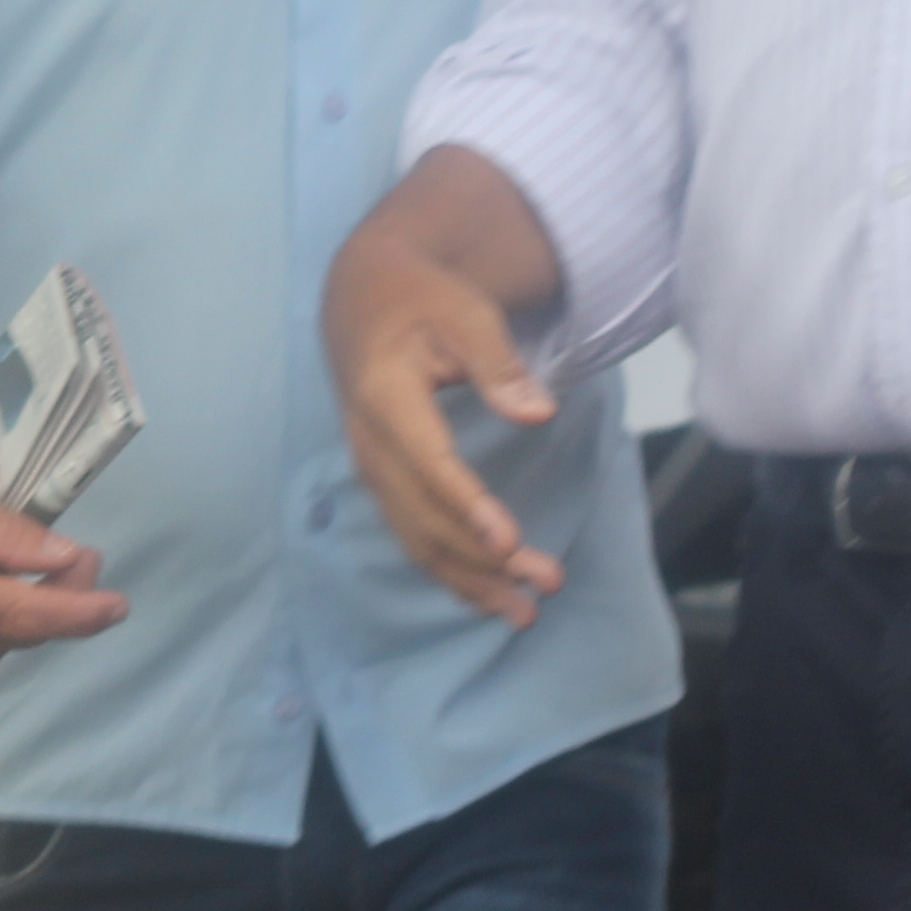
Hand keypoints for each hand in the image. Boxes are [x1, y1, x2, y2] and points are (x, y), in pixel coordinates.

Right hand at [0, 473, 121, 691]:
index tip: (118, 605)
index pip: (30, 616)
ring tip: (9, 568)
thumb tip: (70, 560)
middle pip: (23, 631)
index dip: (80, 613)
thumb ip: (12, 535)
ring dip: (22, 613)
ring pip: (3, 645)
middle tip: (76, 558)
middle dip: (57, 599)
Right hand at [323, 231, 567, 627]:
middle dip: (483, 559)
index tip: (509, 543)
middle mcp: (368, 440)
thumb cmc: (421, 298)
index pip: (428, 462)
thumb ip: (499, 362)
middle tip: (548, 582)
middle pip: (424, 514)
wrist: (362, 297)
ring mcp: (370, 465)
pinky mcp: (381, 478)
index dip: (466, 505)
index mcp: (385, 393)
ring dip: (468, 578)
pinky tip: (486, 596)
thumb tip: (540, 413)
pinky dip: (448, 569)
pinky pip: (410, 533)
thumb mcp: (464, 310)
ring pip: (415, 536)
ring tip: (524, 613)